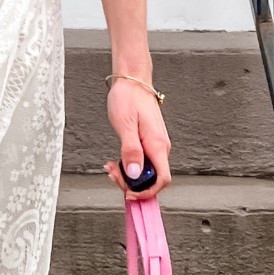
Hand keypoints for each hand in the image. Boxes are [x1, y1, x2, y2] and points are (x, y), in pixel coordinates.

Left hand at [104, 78, 171, 199]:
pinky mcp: (149, 143)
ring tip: (111, 167)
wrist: (132, 81)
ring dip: (128, 175)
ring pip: (146, 172)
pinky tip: (116, 162)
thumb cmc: (128, 98)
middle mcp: (160, 147)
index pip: (162, 179)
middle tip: (112, 174)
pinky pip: (142, 163)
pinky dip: (129, 166)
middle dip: (132, 183)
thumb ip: (130, 150)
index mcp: (157, 145)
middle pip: (152, 179)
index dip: (147, 192)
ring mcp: (156, 146)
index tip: (129, 193)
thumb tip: (133, 174)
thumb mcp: (125, 124)